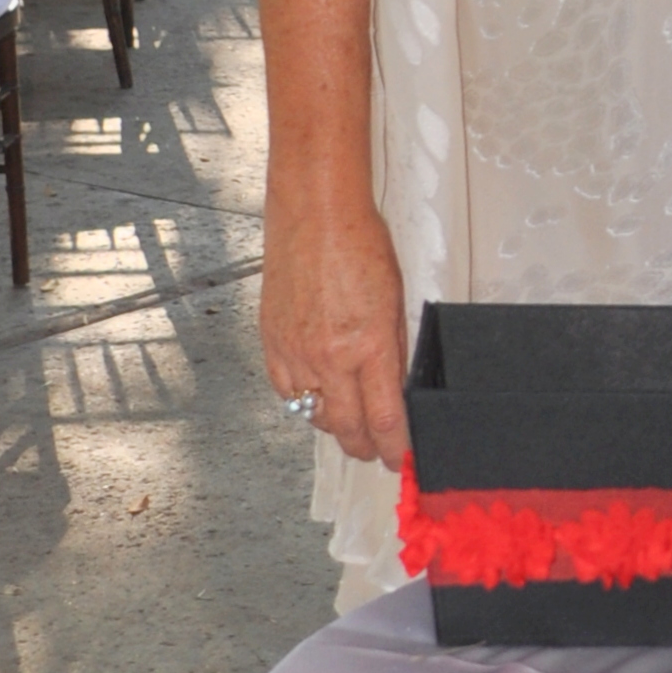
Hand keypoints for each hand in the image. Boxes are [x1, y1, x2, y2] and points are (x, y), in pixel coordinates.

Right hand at [259, 189, 411, 470]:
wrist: (315, 214)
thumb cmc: (361, 245)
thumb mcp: (396, 302)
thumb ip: (392, 352)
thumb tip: (394, 393)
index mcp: (368, 346)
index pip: (382, 420)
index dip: (393, 448)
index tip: (400, 459)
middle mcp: (328, 357)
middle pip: (345, 428)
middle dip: (364, 448)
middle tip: (375, 452)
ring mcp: (295, 353)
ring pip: (313, 415)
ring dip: (334, 425)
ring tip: (348, 422)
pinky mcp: (271, 343)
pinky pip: (286, 392)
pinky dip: (302, 401)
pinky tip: (316, 394)